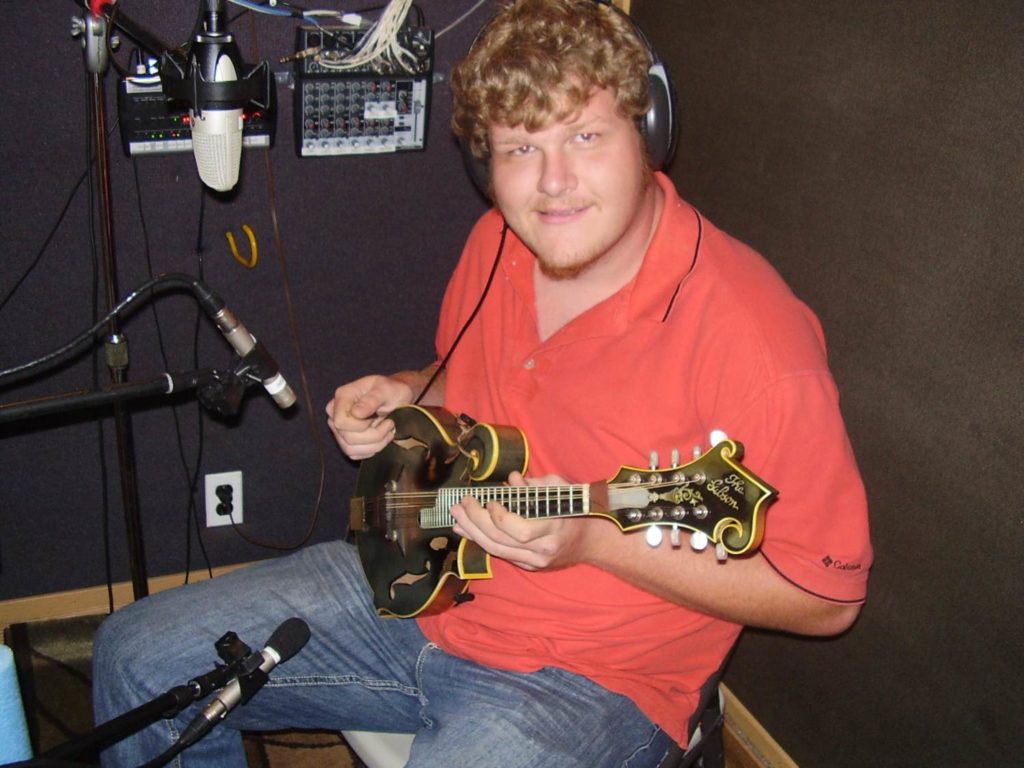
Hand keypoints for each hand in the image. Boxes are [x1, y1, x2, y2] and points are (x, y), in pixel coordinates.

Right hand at [325, 374, 412, 459]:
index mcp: (342, 396)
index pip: (341, 421)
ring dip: (375, 444)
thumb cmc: (391, 391)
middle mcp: (335, 413)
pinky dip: (372, 449)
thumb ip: (371, 400)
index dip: (361, 425)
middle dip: (374, 435)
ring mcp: (339, 428)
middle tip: (389, 423)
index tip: (377, 416)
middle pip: (348, 437)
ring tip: (388, 431)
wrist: (397, 398)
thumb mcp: (386, 390)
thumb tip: (356, 413)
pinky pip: (355, 454)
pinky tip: (382, 438)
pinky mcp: (346, 441)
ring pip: (350, 449)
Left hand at [450, 472, 590, 570]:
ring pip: (496, 550)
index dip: (500, 517)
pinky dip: (481, 540)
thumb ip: (535, 485)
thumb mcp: (560, 489)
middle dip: (476, 521)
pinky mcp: (528, 566)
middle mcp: (543, 551)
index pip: (520, 531)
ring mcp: (534, 562)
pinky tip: (467, 530)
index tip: (490, 500)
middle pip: (501, 541)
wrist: (592, 541)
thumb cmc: (576, 509)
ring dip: (472, 532)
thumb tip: (512, 479)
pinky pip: (500, 554)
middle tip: (461, 504)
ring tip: (456, 517)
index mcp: (554, 529)